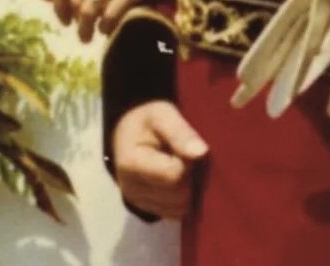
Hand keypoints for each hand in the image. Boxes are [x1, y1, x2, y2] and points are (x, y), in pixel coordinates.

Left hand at [42, 0, 178, 42]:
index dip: (61, 8)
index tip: (66, 21)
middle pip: (76, 2)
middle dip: (78, 22)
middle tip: (84, 33)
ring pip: (90, 11)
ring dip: (90, 28)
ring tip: (95, 34)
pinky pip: (112, 14)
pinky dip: (108, 26)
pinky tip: (111, 28)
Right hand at [112, 101, 207, 218]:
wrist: (128, 131)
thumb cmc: (147, 121)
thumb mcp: (162, 115)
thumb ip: (180, 132)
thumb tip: (201, 152)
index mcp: (132, 164)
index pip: (176, 176)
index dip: (189, 162)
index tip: (185, 146)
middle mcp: (131, 190)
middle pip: (179, 196)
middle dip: (190, 176)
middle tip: (185, 156)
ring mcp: (139, 203)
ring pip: (180, 209)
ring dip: (189, 189)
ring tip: (182, 166)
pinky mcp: (147, 209)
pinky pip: (175, 214)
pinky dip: (183, 199)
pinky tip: (179, 179)